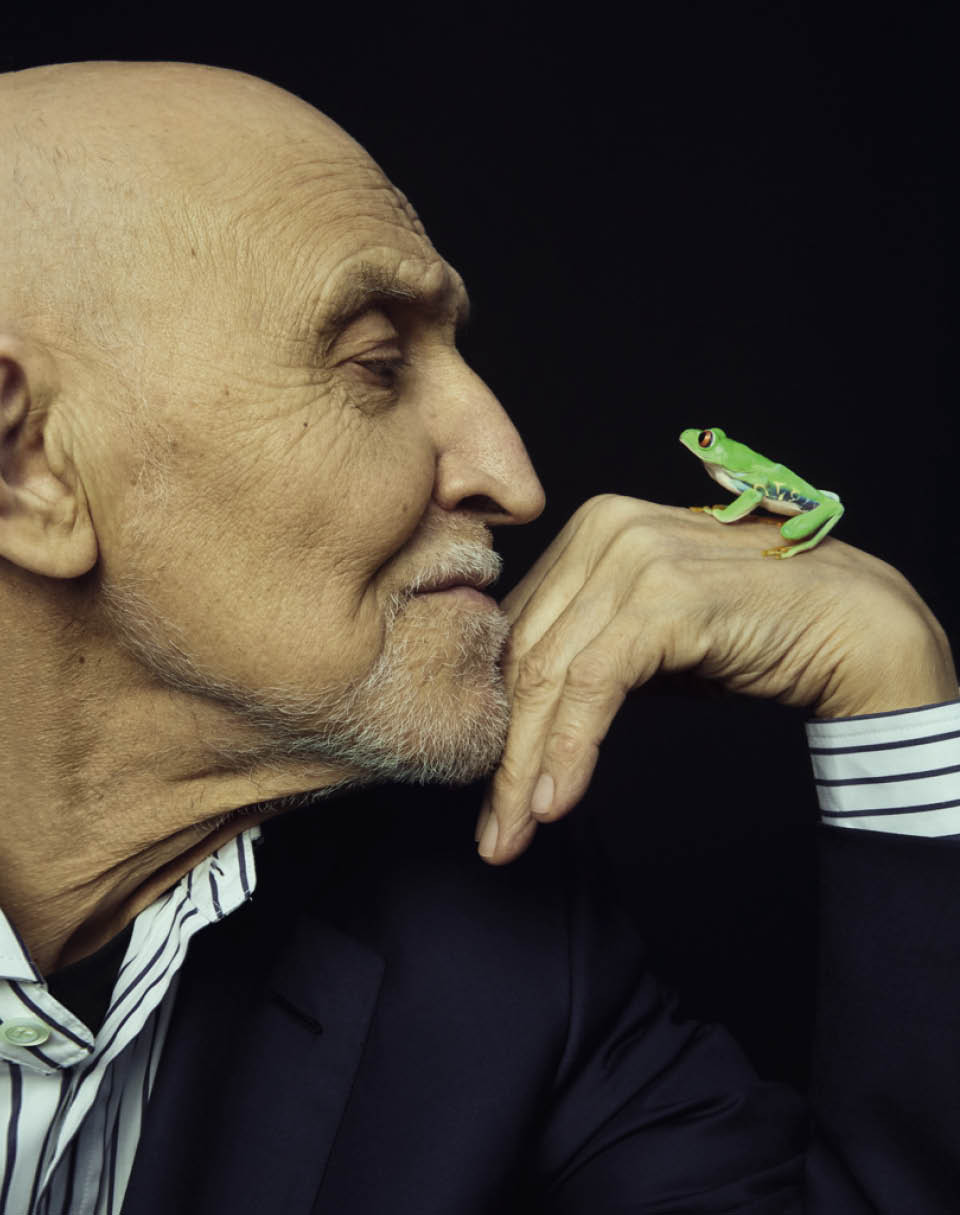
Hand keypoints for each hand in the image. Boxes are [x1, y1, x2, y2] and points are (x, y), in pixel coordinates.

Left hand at [475, 495, 956, 864]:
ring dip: (524, 769)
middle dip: (501, 754)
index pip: (519, 630)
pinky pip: (593, 686)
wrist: (847, 624)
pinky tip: (552, 802)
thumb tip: (515, 712)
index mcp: (590, 529)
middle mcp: (604, 529)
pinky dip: (568, 751)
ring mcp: (633, 556)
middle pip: (526, 656)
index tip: (483, 784)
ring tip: (510, 834)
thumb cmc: (747, 632)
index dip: (495, 713)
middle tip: (492, 829)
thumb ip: (584, 650)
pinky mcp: (664, 596)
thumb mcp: (647, 637)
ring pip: (551, 677)